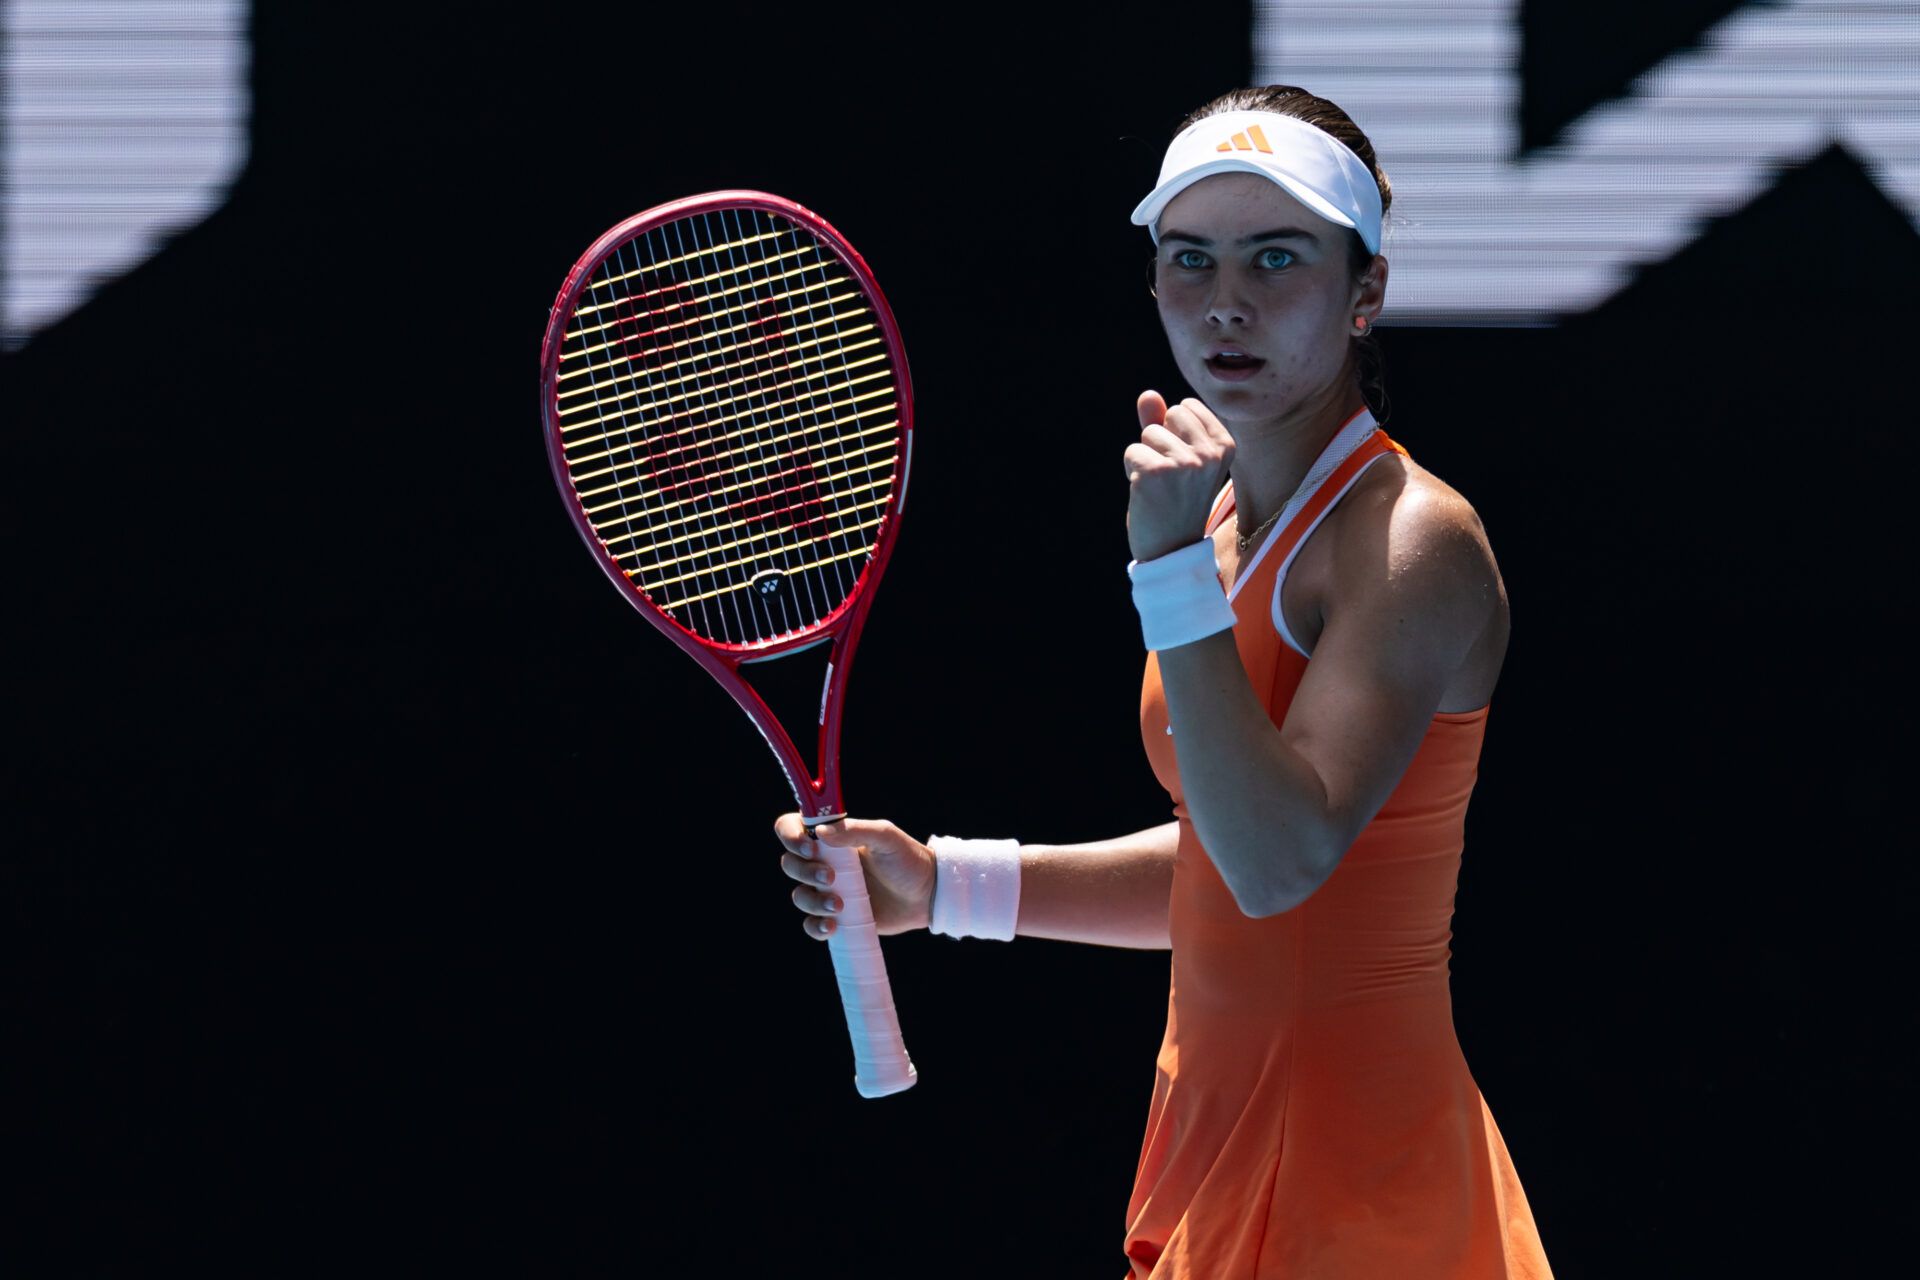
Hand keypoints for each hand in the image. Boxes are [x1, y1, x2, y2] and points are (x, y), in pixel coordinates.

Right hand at [774, 814, 935, 940]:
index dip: (790, 835)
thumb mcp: (886, 837)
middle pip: (790, 864)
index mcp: (831, 838)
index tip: (809, 847)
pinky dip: (815, 926)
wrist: (926, 895)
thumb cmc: (907, 859)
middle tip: (832, 877)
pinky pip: (811, 924)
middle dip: (805, 871)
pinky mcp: (835, 917)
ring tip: (839, 906)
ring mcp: (828, 891)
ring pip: (799, 895)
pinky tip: (832, 927)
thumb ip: (856, 831)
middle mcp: (823, 862)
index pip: (792, 828)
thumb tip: (821, 831)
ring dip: (812, 901)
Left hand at [1123, 391, 1234, 562]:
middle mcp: (1210, 451)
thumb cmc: (1177, 502)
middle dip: (1160, 441)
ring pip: (1148, 434)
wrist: (1172, 550)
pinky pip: (1132, 451)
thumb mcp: (1179, 459)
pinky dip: (1132, 472)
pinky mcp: (1157, 471)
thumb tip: (1147, 394)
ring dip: (1146, 458)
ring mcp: (1185, 461)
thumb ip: (1163, 424)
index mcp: (1225, 444)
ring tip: (1160, 487)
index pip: (1186, 407)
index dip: (1175, 434)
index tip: (1185, 467)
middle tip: (1170, 478)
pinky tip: (1148, 494)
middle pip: (1169, 414)